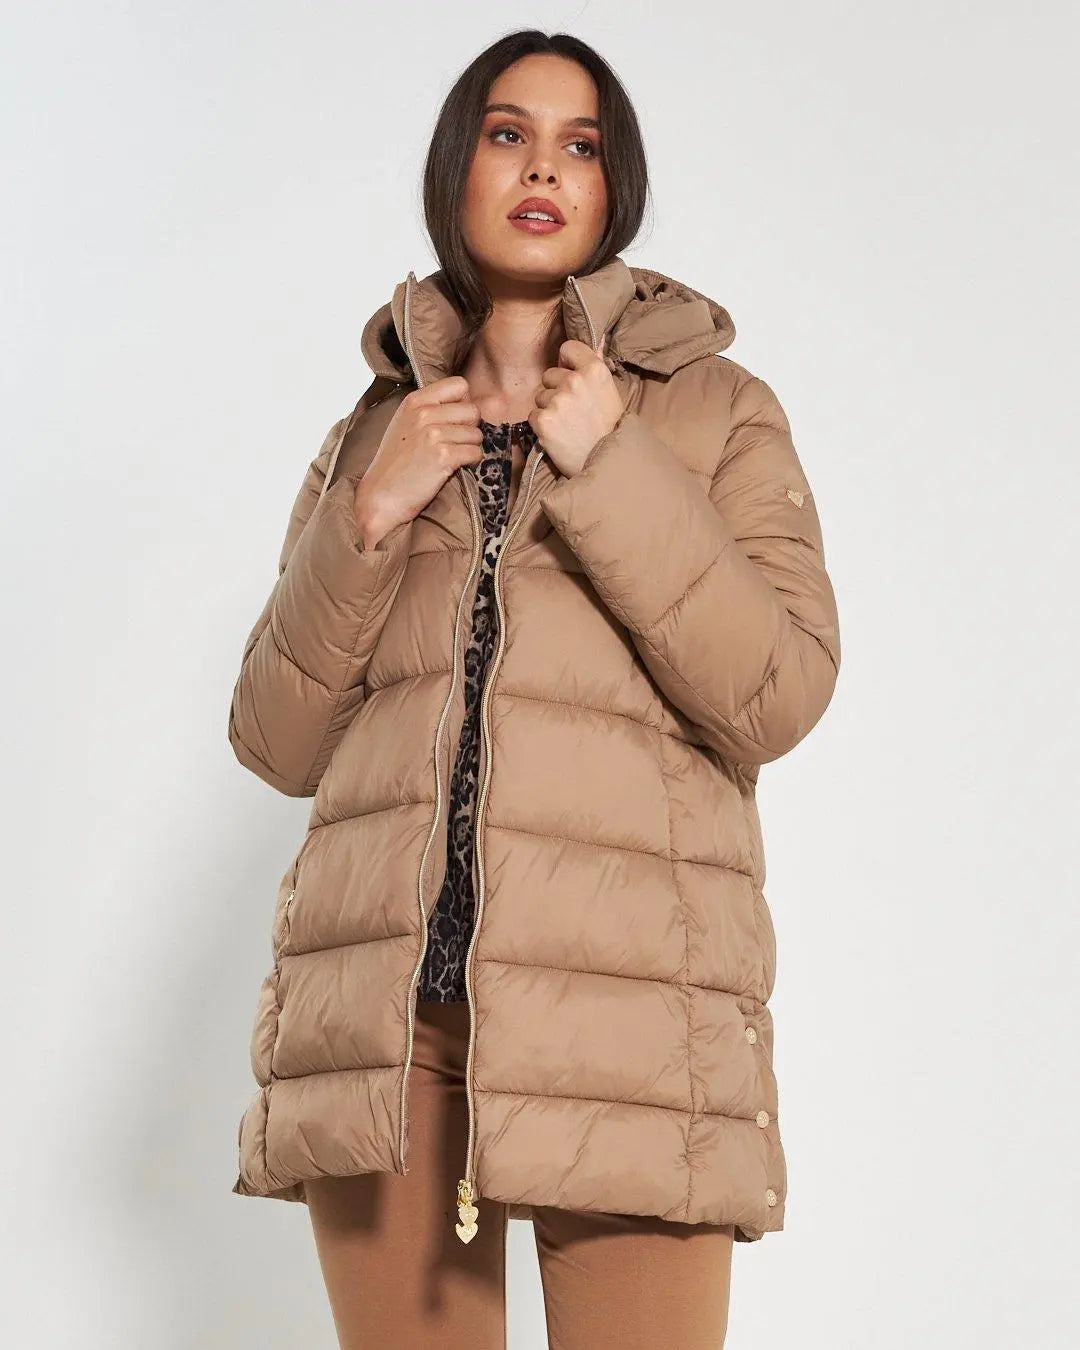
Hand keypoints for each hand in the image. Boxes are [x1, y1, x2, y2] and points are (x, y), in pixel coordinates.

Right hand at [352, 377, 483, 546]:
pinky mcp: (443, 456)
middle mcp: (424, 413)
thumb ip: (430, 409)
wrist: (381, 496)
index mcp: (415, 400)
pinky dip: (470, 463)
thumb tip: (465, 402)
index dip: (463, 403)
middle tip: (454, 444)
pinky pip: (476, 453)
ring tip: (451, 458)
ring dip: (470, 448)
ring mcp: (433, 434)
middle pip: (473, 410)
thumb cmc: (395, 464)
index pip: (459, 384)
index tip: (455, 420)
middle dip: (470, 429)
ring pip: (477, 434)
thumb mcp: (405, 424)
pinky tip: (453, 468)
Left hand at [529, 334, 622, 477]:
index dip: (567, 363)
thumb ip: (596, 364)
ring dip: (549, 408)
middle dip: (556, 390)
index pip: (567, 348)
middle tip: (573, 411)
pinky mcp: (544, 420)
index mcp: (594, 370)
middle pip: (550, 374)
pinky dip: (542, 425)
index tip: (573, 378)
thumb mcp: (608, 391)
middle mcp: (575, 382)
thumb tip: (597, 336)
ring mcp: (558, 401)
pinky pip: (533, 414)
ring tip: (567, 424)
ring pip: (540, 396)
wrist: (606, 463)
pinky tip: (559, 434)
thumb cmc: (609, 427)